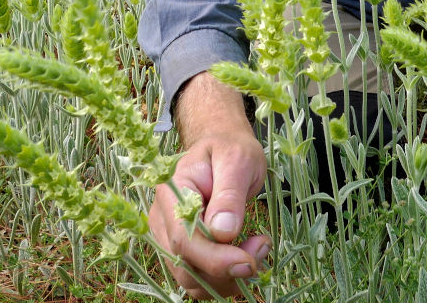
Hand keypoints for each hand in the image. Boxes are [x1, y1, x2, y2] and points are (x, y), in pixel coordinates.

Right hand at [147, 73, 268, 298]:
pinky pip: (200, 277)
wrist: (222, 146)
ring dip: (229, 278)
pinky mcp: (185, 250)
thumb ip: (229, 194)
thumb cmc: (230, 148)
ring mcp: (171, 237)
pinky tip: (247, 253)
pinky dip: (226, 277)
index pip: (184, 239)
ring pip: (192, 280)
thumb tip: (223, 232)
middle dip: (227, 270)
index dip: (215, 259)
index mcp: (172, 192)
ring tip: (258, 247)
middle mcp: (164, 220)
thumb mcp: (237, 160)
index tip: (248, 262)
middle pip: (186, 266)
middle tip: (262, 248)